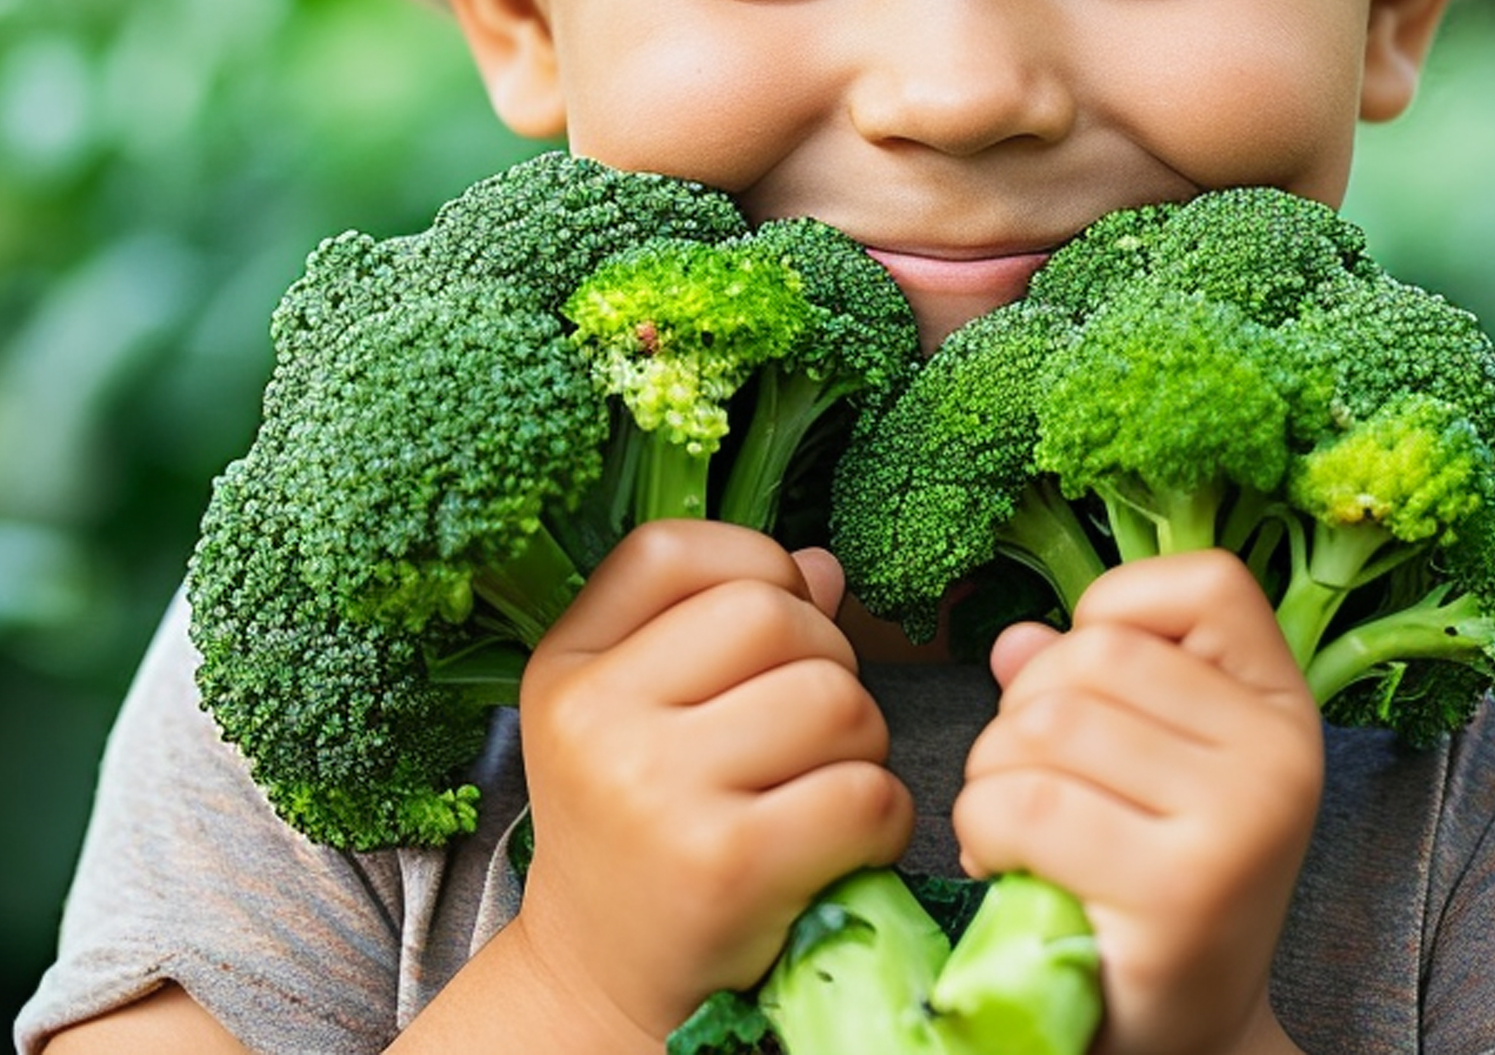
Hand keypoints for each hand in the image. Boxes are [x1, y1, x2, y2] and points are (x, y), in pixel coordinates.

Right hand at [509, 521, 913, 1046]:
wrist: (601, 988)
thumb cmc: (640, 830)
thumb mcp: (636, 713)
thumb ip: (718, 623)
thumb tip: (822, 565)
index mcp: (566, 667)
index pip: (672, 550)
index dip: (753, 566)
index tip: (774, 621)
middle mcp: (597, 720)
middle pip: (774, 615)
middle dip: (825, 660)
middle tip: (809, 727)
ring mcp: (657, 792)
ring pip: (835, 697)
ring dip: (863, 741)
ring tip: (822, 786)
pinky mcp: (728, 867)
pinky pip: (865, 791)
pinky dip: (884, 815)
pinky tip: (841, 843)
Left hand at [956, 551, 1322, 1054]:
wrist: (1182, 1035)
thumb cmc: (1152, 876)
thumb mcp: (1150, 761)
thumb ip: (1088, 682)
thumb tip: (1014, 641)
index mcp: (1283, 709)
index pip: (1205, 581)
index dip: (1121, 611)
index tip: (1103, 686)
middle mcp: (1278, 759)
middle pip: (1092, 655)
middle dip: (1025, 712)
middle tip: (1035, 784)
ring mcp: (1236, 828)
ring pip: (1043, 725)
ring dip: (991, 776)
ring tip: (1021, 829)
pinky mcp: (1174, 897)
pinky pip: (1021, 804)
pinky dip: (983, 830)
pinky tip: (1011, 869)